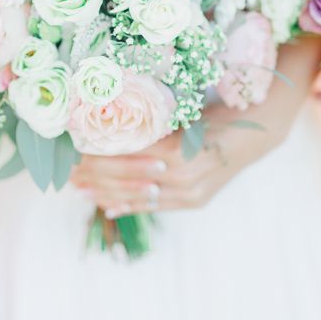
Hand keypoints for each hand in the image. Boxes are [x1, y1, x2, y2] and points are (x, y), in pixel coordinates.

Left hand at [71, 105, 279, 217]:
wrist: (252, 133)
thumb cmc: (210, 114)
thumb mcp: (178, 112)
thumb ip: (148, 124)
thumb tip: (104, 119)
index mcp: (177, 147)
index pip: (126, 153)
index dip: (97, 152)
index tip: (73, 148)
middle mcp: (183, 173)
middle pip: (128, 175)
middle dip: (94, 174)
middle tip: (67, 170)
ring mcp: (190, 192)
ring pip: (137, 194)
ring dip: (104, 192)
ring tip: (77, 188)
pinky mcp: (194, 202)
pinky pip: (154, 207)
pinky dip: (128, 206)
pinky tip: (105, 207)